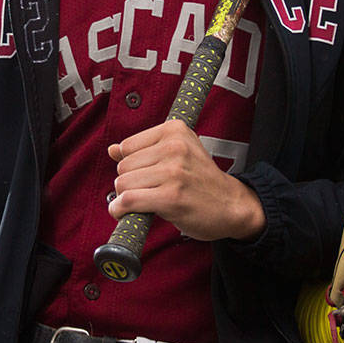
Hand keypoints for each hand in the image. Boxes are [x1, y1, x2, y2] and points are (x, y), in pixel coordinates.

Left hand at [107, 121, 264, 241]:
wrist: (231, 204)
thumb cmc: (202, 180)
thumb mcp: (178, 153)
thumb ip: (144, 149)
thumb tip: (111, 149)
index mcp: (175, 130)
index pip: (127, 146)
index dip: (132, 164)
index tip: (147, 174)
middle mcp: (175, 147)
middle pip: (123, 166)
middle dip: (129, 182)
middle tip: (149, 190)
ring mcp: (174, 172)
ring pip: (123, 183)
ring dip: (126, 197)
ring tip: (146, 200)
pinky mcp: (171, 197)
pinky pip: (129, 201)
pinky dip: (121, 210)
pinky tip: (126, 212)